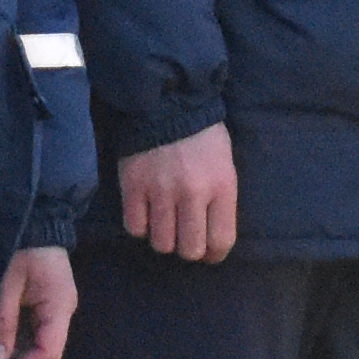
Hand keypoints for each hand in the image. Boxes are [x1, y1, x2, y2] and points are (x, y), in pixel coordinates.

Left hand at [0, 244, 78, 358]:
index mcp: (59, 306)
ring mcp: (53, 314)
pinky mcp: (43, 311)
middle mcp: (61, 315)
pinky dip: (13, 352)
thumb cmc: (24, 246)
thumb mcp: (9, 281)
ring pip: (36, 351)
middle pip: (43, 357)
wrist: (37, 223)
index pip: (48, 351)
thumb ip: (3, 319)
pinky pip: (30, 339)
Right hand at [114, 124, 238, 263]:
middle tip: (184, 236)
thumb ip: (221, 201)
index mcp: (221, 187)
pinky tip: (145, 212)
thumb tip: (211, 240)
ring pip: (161, 243)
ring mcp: (160, 190)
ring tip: (164, 222)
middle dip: (188, 248)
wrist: (167, 103)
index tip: (208, 252)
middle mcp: (192, 193)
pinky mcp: (132, 186)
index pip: (221, 241)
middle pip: (190, 249)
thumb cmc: (203, 137)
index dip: (214, 255)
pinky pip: (135, 227)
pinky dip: (140, 225)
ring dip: (163, 238)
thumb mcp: (225, 167)